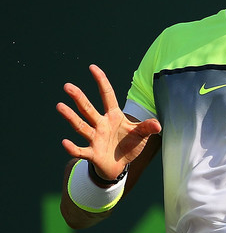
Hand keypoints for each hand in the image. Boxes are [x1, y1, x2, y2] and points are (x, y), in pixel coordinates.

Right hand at [57, 65, 161, 179]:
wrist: (120, 165)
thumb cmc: (129, 145)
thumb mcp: (141, 135)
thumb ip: (147, 127)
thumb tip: (158, 124)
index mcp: (113, 116)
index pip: (107, 95)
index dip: (101, 81)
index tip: (92, 67)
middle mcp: (101, 124)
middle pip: (88, 109)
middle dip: (79, 98)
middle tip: (67, 86)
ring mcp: (95, 138)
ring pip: (81, 126)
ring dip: (71, 117)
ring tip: (60, 106)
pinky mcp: (92, 153)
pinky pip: (80, 150)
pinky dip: (73, 148)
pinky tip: (65, 142)